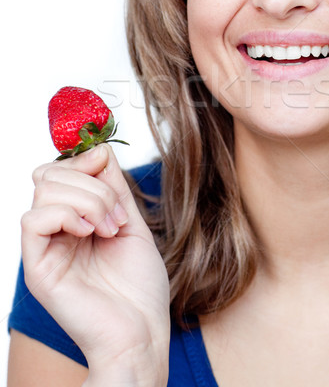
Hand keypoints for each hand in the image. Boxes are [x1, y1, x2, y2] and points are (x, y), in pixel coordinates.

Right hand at [22, 145, 169, 384]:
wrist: (143, 332)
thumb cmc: (140, 286)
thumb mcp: (132, 223)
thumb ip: (113, 188)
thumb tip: (98, 150)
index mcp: (74, 220)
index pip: (60, 170)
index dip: (85, 162)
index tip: (113, 181)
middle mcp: (54, 231)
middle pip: (50, 174)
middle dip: (92, 183)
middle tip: (117, 216)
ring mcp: (44, 249)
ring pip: (44, 189)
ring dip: (89, 200)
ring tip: (110, 229)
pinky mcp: (38, 268)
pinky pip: (32, 219)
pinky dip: (67, 215)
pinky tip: (90, 234)